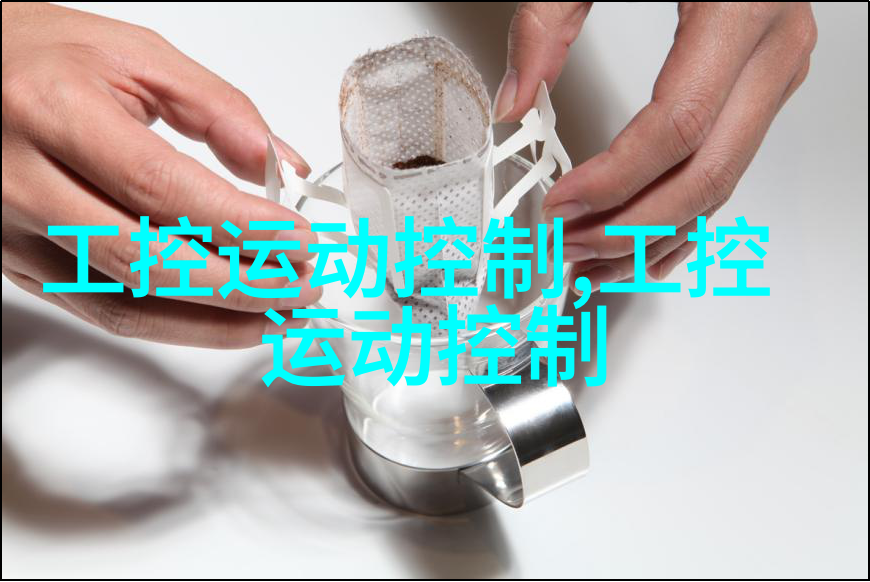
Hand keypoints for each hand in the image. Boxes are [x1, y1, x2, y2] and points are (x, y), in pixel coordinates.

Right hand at [2, 3, 319, 346]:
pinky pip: (105, 311)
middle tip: (304, 286)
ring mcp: (12, 233)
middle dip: (242, 285)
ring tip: (280, 315)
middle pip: (148, 260)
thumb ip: (219, 109)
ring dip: (216, 321)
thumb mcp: (135, 54)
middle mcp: (22, 181)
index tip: (299, 240)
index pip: (163, 189)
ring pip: (128, 303)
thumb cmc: (40, 55)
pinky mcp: (17, 265)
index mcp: (53, 112)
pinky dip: (176, 325)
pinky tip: (227, 320)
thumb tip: (284, 169)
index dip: (241, 225)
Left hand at [496, 2, 816, 289]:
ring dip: (653, 238)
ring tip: (590, 262)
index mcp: (741, 10)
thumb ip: (547, 22)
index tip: (559, 205)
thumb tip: (514, 101)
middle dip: (632, 225)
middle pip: (706, 174)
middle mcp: (773, 52)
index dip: (614, 178)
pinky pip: (726, 177)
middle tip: (569, 247)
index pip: (676, 124)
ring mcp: (776, 79)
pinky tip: (636, 246)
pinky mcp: (764, 95)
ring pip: (721, 189)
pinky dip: (680, 223)